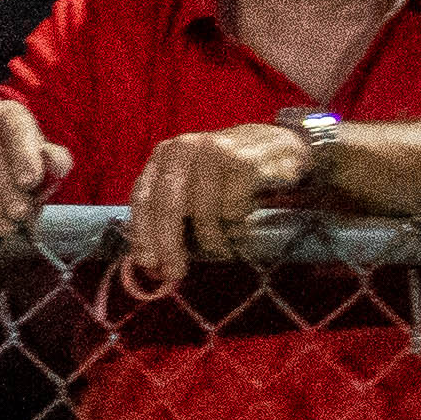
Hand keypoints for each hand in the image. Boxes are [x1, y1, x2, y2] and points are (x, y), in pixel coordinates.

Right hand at [0, 98, 70, 248]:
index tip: (30, 182)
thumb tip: (57, 164)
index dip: (23, 155)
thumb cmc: (17, 165)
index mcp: (8, 115)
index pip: (15, 130)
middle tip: (18, 214)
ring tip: (4, 229)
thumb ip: (55, 161)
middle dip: (4, 188)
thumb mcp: (41, 161)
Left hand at [123, 121, 311, 281]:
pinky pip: (232, 210)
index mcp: (166, 154)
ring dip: (213, 241)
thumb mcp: (194, 186)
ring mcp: (214, 151)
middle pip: (168, 206)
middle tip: (176, 273)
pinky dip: (237, 227)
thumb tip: (154, 266)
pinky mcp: (244, 162)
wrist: (278, 146)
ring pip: (203, 213)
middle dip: (169, 245)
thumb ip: (171, 218)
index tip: (147, 264)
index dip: (142, 234)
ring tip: (224, 247)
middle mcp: (185, 148)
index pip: (142, 197)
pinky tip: (243, 226)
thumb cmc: (228, 175)